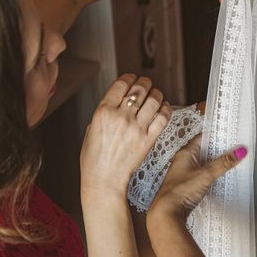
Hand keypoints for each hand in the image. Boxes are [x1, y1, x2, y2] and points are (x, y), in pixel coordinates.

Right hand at [80, 74, 171, 200]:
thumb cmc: (94, 158)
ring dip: (157, 93)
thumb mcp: (90, 129)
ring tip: (156, 94)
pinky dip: (166, 109)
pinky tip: (163, 108)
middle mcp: (121, 117)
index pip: (121, 84)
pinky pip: (163, 117)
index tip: (132, 78)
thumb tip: (118, 100)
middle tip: (147, 83)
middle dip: (145, 82)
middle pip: (139, 88)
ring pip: (154, 100)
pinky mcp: (148, 139)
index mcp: (103, 112)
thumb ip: (105, 112)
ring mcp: (136, 128)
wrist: (103, 179)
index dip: (129, 77)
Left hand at [147, 135, 247, 222]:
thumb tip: (239, 151)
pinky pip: (202, 175)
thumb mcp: (206, 175)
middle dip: (219, 150)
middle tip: (234, 148)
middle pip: (204, 151)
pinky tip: (219, 177)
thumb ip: (223, 163)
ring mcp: (184, 174)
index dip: (216, 136)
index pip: (203, 138)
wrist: (166, 214)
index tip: (230, 135)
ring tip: (231, 161)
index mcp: (185, 153)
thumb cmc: (179, 192)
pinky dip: (211, 174)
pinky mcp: (187, 185)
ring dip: (216, 163)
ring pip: (204, 164)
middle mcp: (183, 161)